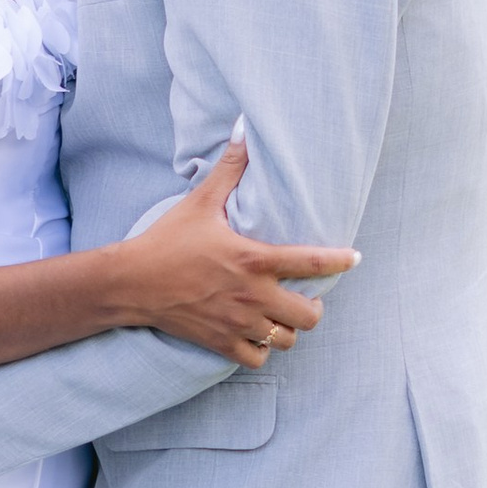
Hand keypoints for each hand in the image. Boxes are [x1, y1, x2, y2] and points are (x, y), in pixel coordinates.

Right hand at [117, 137, 355, 368]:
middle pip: (309, 315)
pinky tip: (257, 334)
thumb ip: (229, 168)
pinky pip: (258, 358)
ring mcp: (238, 323)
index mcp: (253, 260)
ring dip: (289, 328)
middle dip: (313, 306)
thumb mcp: (200, 202)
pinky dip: (263, 349)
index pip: (313, 263)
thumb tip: (243, 129)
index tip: (355, 258)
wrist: (131, 282)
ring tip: (281, 316)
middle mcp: (252, 296)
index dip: (341, 261)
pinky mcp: (221, 343)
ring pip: (287, 340)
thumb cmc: (167, 240)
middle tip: (304, 295)